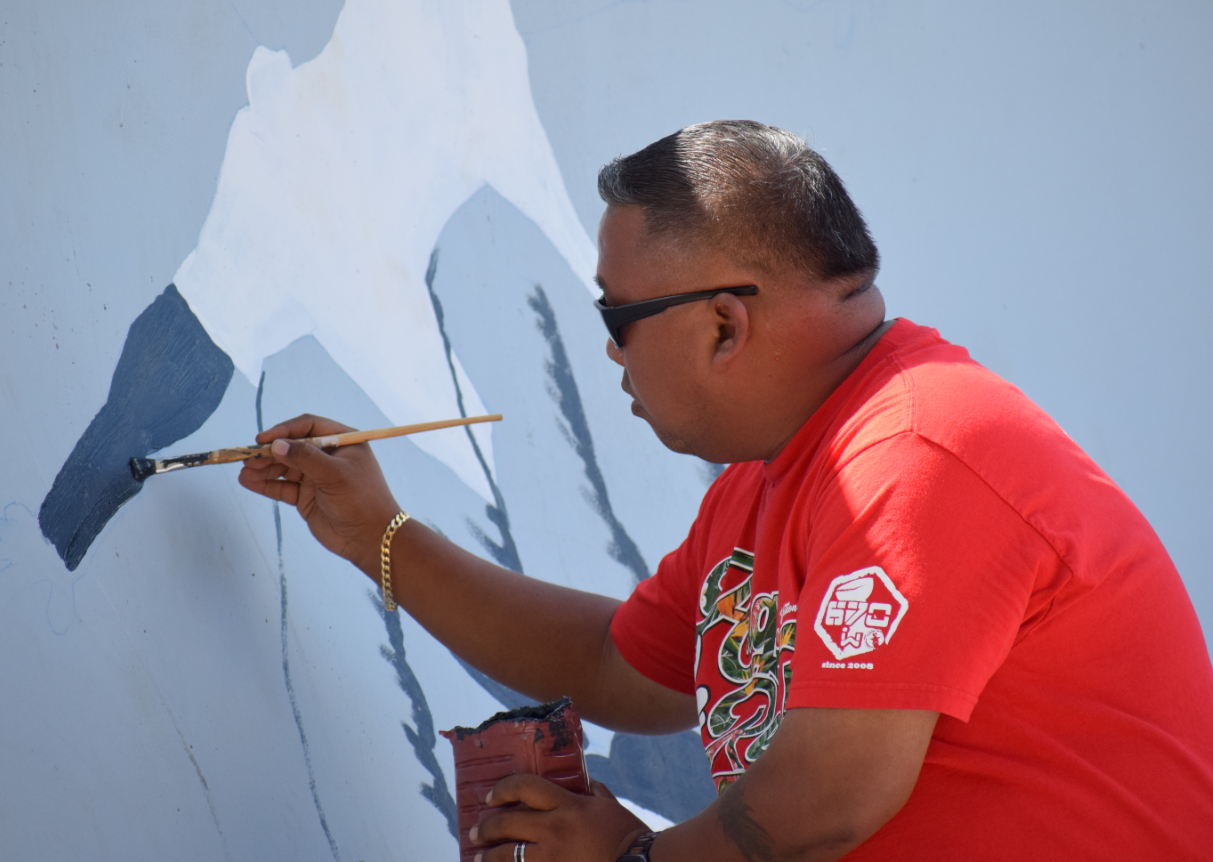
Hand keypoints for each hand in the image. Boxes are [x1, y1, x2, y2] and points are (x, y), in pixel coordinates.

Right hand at [237, 413, 400, 574]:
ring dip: (264, 468)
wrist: (371, 538)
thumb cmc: (361, 499)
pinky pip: (282, 487)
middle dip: (270, 452)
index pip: (309, 427)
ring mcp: (316, 477)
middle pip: (293, 447)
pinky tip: (248, 482)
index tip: (264, 439)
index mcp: (343, 442)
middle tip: (247, 458)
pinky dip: (266, 484)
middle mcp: (328, 456)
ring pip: (284, 467)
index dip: (285, 431)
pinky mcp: (306, 497)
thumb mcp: (335, 474)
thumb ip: (305, 458)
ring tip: (244, 472)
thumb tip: (277, 444)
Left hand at [469, 775, 648, 861]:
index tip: (491, 796)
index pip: (525, 787)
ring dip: (488, 856)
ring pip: (508, 855)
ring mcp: (552, 857)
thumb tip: (583, 780)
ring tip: (478, 857)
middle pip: (508, 823)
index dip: (503, 789)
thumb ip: (592, 790)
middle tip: (475, 831)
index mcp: (567, 805)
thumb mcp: (608, 805)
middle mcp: (554, 829)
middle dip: (486, 827)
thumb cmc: (626, 834)